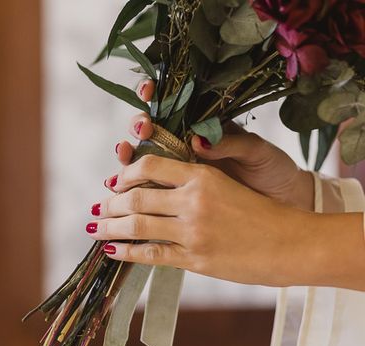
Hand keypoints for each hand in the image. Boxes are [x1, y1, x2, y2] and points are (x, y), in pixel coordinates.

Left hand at [88, 155, 321, 286]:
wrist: (291, 244)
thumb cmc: (261, 214)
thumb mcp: (226, 186)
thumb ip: (191, 185)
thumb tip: (152, 190)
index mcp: (202, 176)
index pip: (149, 167)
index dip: (124, 174)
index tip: (113, 182)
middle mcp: (193, 200)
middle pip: (135, 198)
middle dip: (110, 204)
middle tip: (98, 208)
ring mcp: (193, 231)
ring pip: (137, 226)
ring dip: (110, 227)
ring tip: (95, 229)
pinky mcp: (195, 259)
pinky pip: (150, 254)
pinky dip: (126, 252)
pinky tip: (112, 251)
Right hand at [116, 79, 314, 210]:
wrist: (279, 201)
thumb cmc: (270, 170)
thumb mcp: (257, 152)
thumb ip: (230, 143)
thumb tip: (199, 140)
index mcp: (203, 126)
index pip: (172, 105)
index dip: (154, 94)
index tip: (147, 91)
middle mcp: (184, 145)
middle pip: (149, 131)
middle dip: (138, 126)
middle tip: (142, 129)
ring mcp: (177, 171)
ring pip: (142, 159)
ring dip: (128, 154)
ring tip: (124, 152)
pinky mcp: (174, 196)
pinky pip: (148, 189)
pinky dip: (131, 186)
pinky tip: (120, 184)